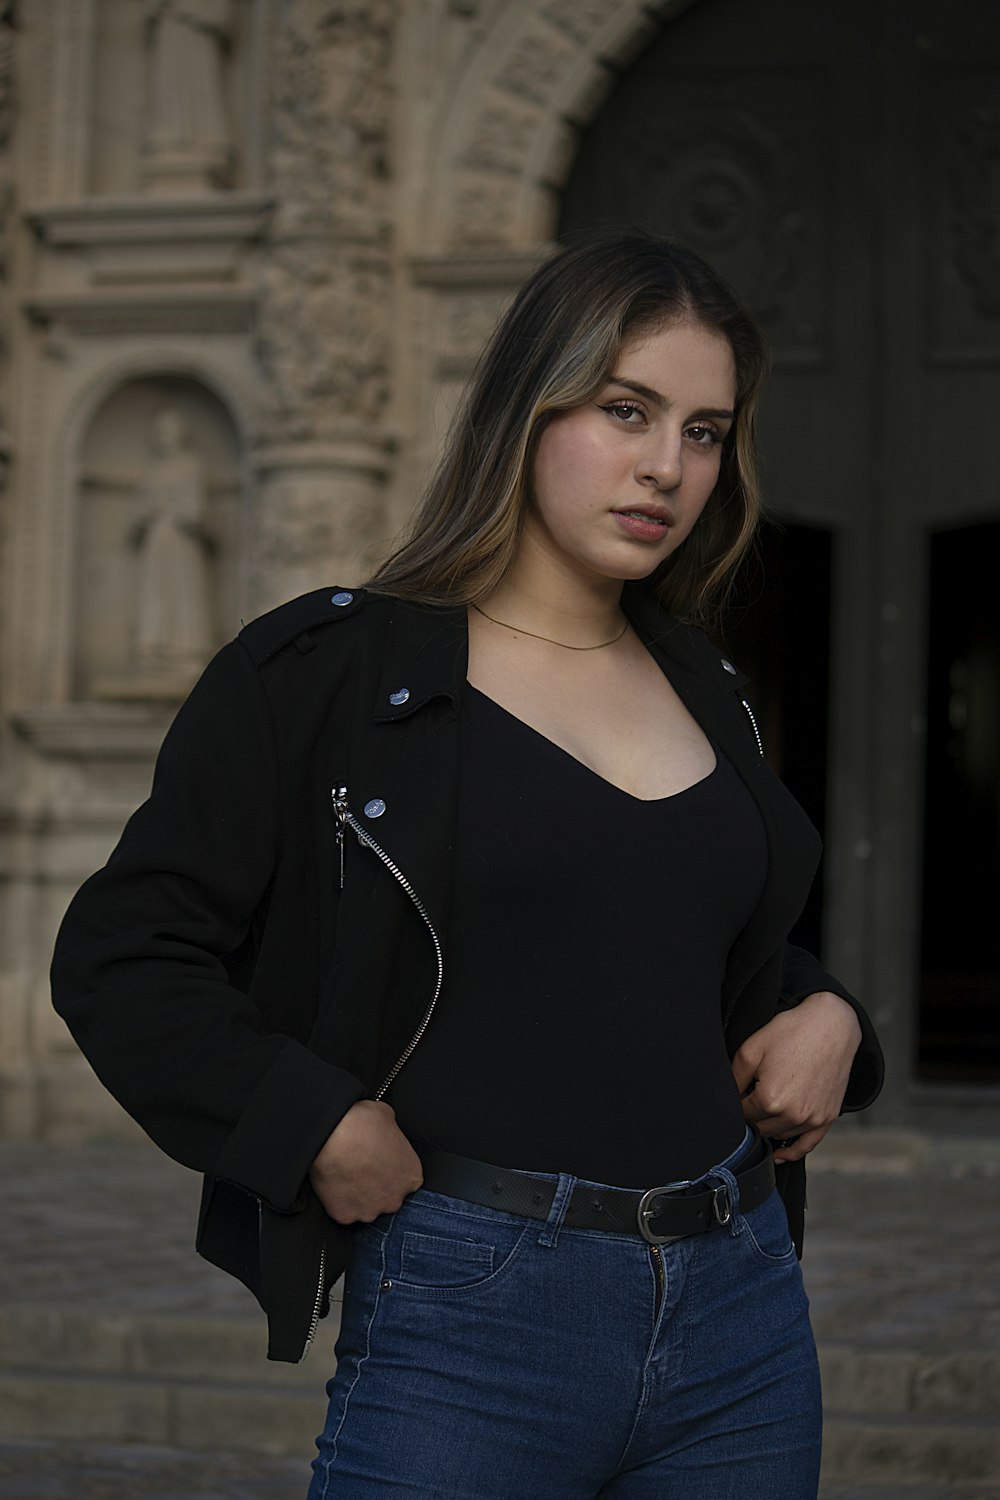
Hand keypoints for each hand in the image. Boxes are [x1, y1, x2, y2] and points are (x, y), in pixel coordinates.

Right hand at [309, 1100, 423, 1223]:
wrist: (334, 1136)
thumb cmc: (362, 1124)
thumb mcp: (387, 1116)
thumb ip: (392, 1132)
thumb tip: (385, 1128)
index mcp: (411, 1176)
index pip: (406, 1180)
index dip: (391, 1170)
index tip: (380, 1162)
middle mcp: (395, 1198)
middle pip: (388, 1197)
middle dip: (376, 1186)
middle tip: (361, 1168)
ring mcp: (370, 1211)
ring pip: (366, 1207)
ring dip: (358, 1195)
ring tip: (346, 1174)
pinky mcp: (346, 1216)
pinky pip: (343, 1212)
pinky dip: (338, 1201)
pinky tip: (334, 1182)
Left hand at [731, 992, 862, 1163]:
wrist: (832, 1025)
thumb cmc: (792, 1032)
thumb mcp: (752, 1049)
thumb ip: (734, 1078)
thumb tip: (727, 1099)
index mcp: (770, 1099)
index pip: (742, 1115)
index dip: (738, 1102)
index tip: (741, 1091)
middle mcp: (793, 1115)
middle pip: (760, 1129)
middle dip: (752, 1116)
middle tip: (752, 1096)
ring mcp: (813, 1119)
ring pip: (779, 1136)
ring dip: (769, 1128)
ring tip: (765, 1111)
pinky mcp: (827, 1117)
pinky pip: (807, 1145)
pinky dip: (791, 1152)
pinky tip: (779, 1154)